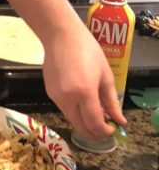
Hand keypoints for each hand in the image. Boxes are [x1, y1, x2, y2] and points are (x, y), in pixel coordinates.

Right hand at [41, 22, 125, 139]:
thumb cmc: (88, 50)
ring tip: (95, 115)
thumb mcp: (105, 76)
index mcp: (85, 92)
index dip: (104, 132)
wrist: (61, 36)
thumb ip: (112, 102)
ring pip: (71, 119)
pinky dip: (75, 112)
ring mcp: (56, 96)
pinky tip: (83, 104)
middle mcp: (68, 98)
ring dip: (84, 123)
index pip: (94, 124)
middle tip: (105, 130)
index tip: (112, 129)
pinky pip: (64, 109)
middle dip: (94, 133)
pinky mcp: (49, 93)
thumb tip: (119, 121)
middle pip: (80, 127)